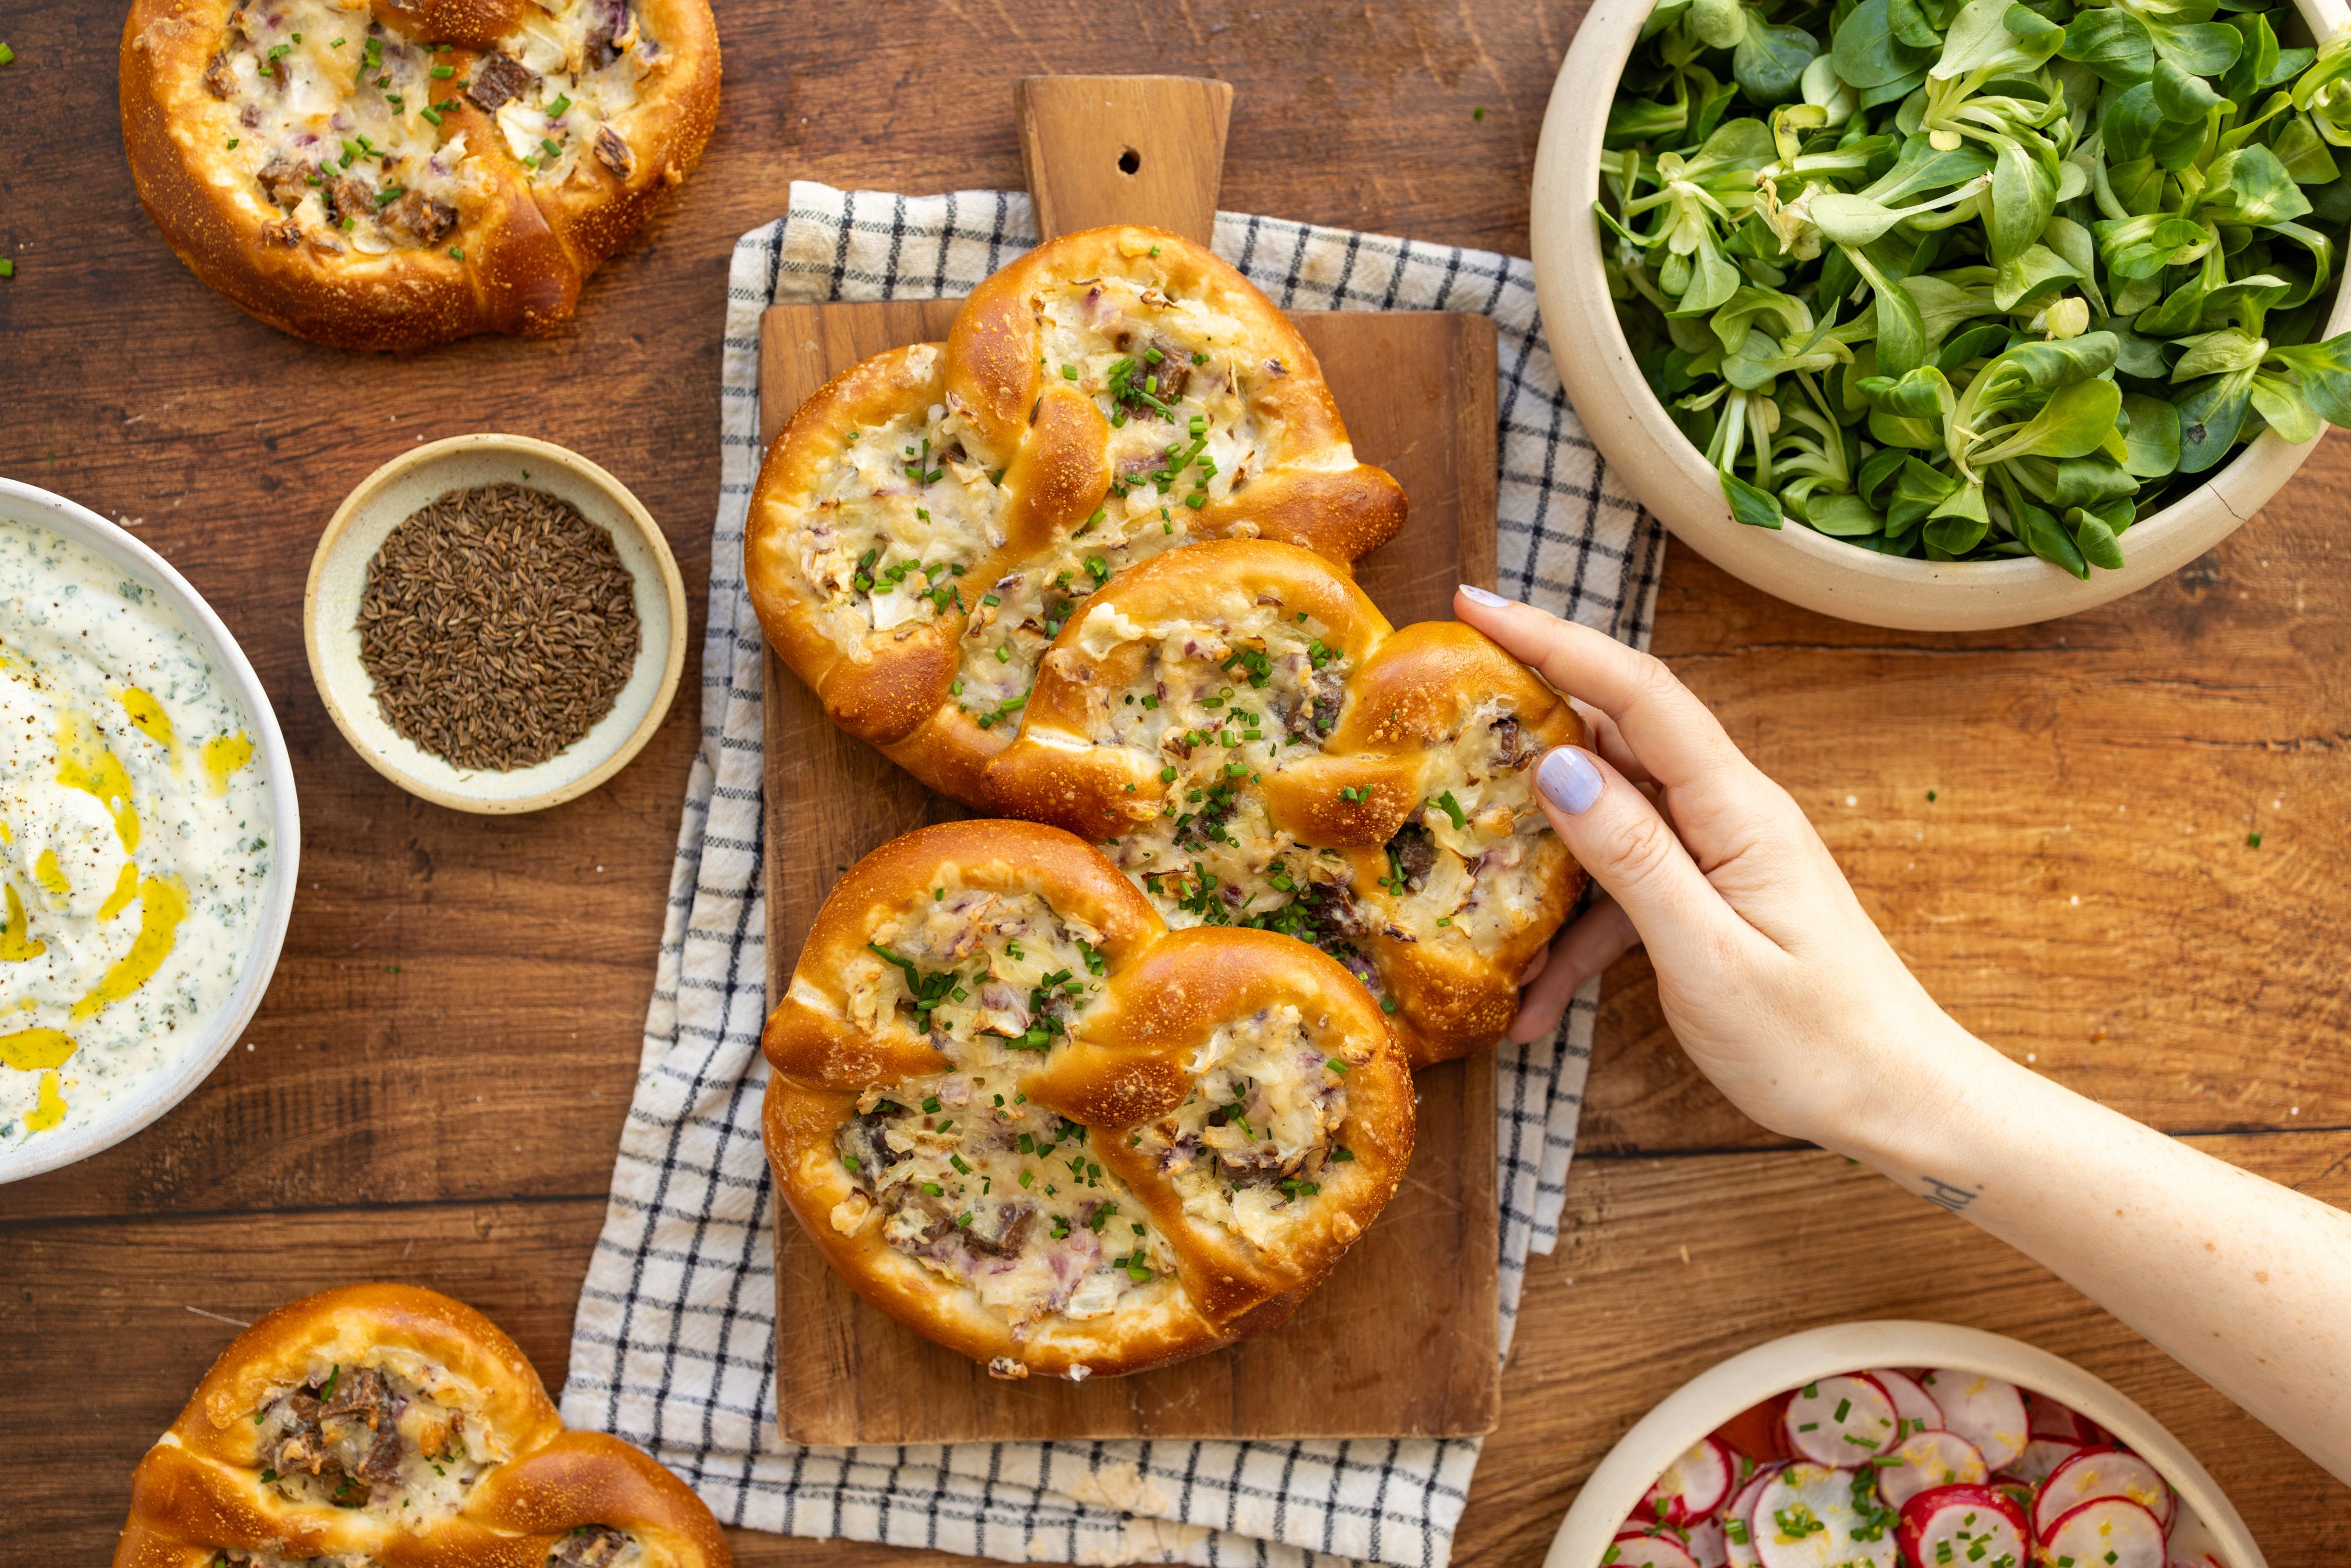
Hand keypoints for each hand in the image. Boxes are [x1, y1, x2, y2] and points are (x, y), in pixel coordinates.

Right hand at [1457, 586, 1970, 1148]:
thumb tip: (1557, 763)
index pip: (1636, 694)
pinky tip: (1537, 1002)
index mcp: (1735, 809)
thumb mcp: (1708, 957)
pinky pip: (1627, 887)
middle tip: (1437, 709)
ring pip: (1609, 816)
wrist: (1900, 1103)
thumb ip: (1633, 857)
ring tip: (1471, 887)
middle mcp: (1729, 811)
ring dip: (1541, 857)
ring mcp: (1722, 851)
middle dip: (1525, 717)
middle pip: (1614, 735)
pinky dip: (1578, 932)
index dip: (1553, 640)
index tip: (1475, 602)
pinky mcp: (1714, 895)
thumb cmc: (1816, 1042)